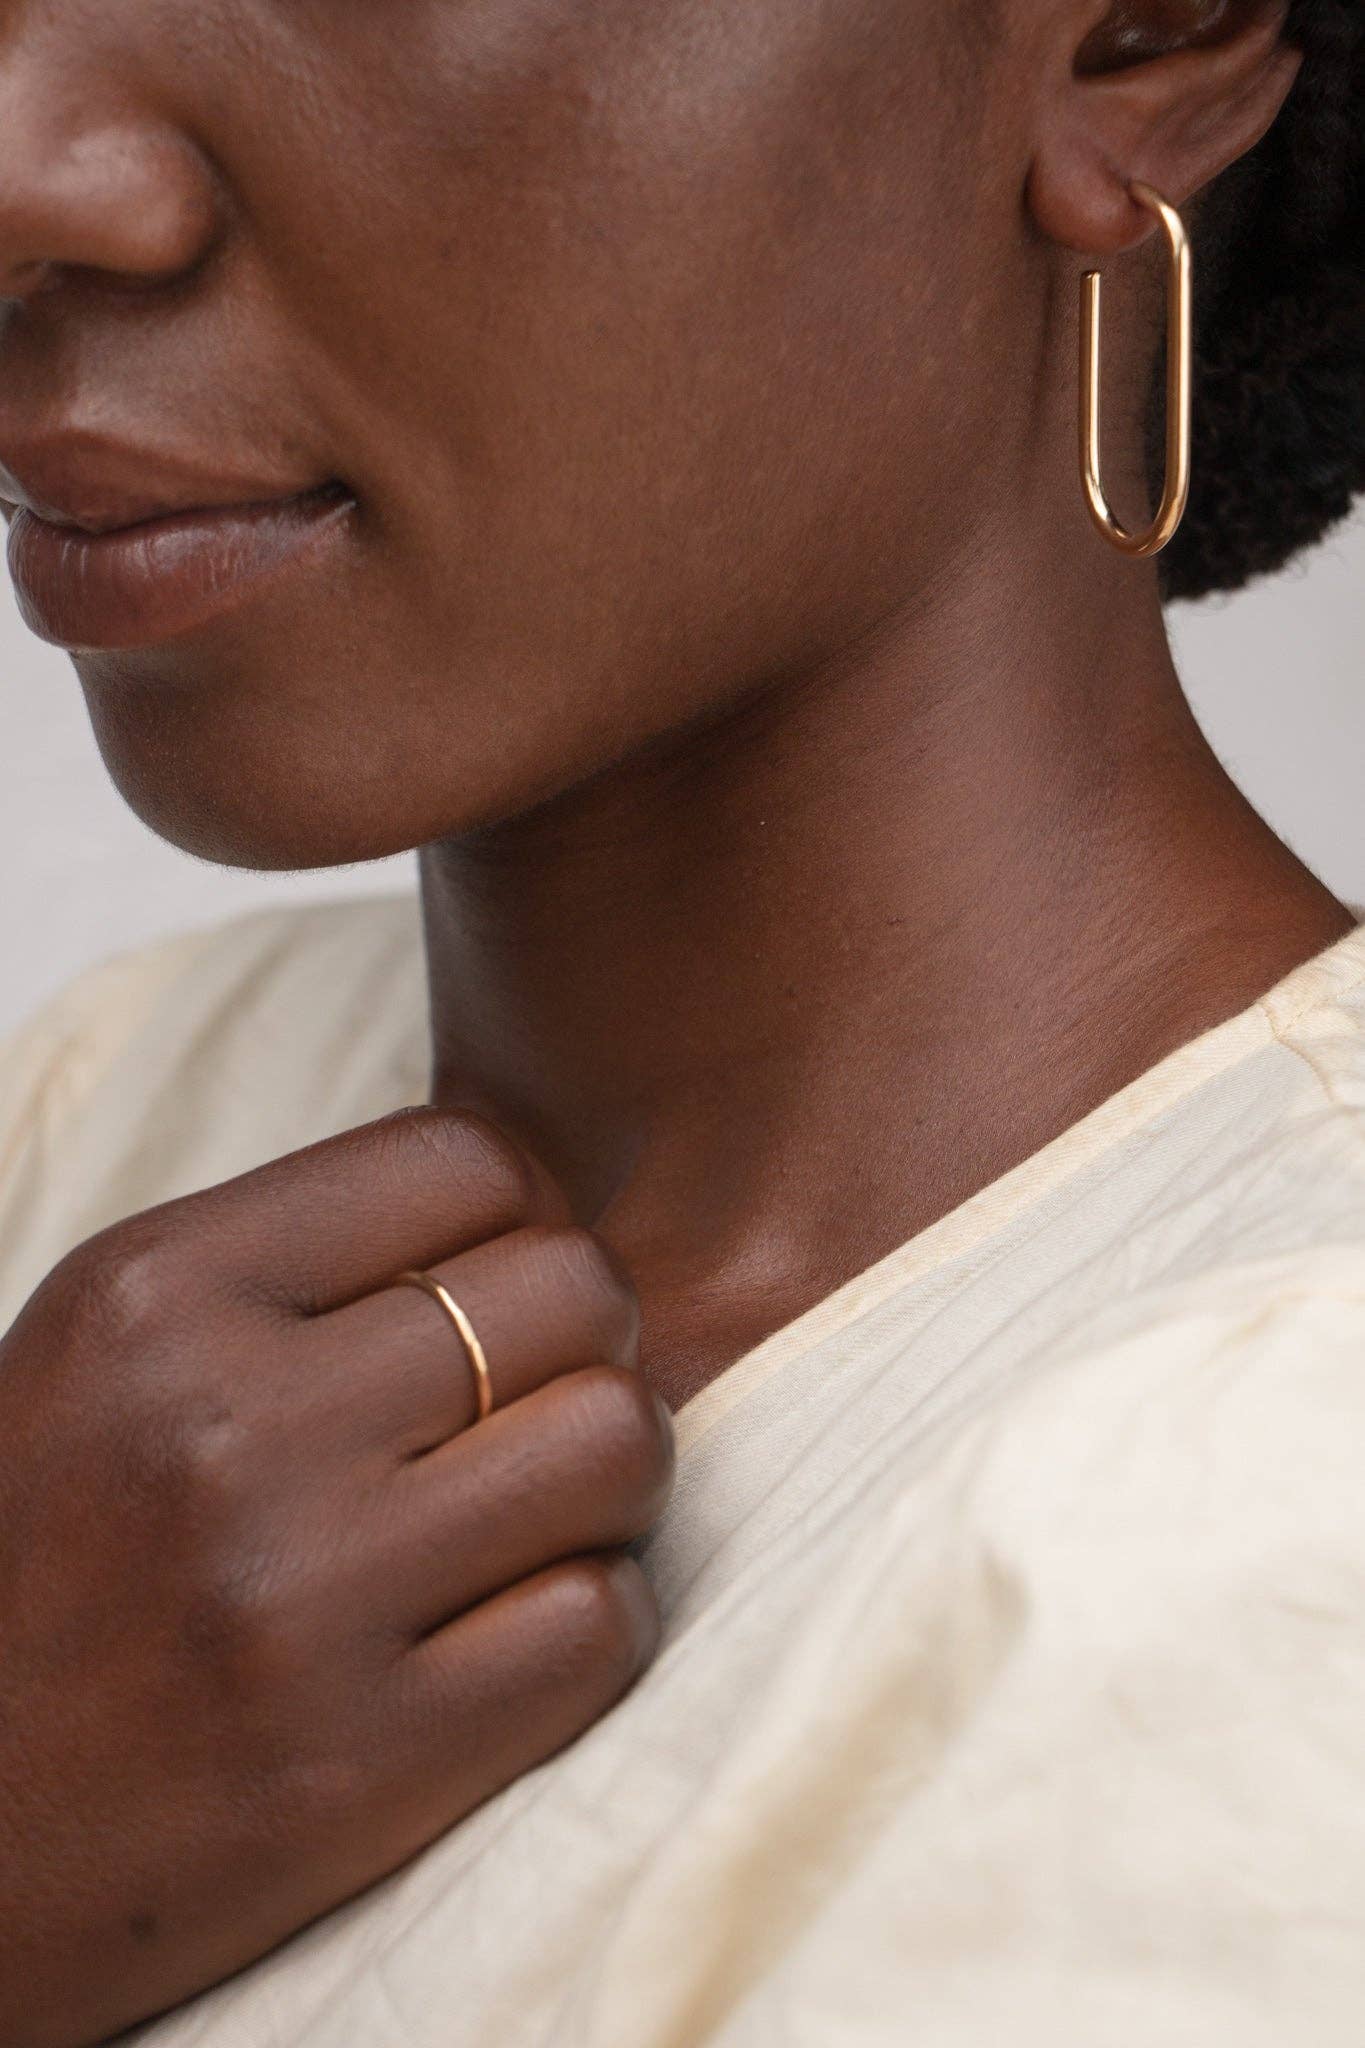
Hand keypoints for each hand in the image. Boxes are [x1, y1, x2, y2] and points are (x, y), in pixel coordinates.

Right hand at [0, 1109, 672, 2047]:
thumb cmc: (45, 1570)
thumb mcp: (105, 1358)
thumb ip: (294, 1271)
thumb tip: (527, 1218)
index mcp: (153, 1294)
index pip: (471, 1161)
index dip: (517, 1225)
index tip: (488, 1299)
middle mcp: (224, 1426)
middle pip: (573, 1290)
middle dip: (586, 1346)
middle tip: (532, 1413)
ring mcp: (296, 1600)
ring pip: (620, 1442)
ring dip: (609, 1482)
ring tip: (538, 1520)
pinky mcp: (360, 1766)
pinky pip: (604, 1623)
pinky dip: (592, 1622)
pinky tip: (516, 1636)